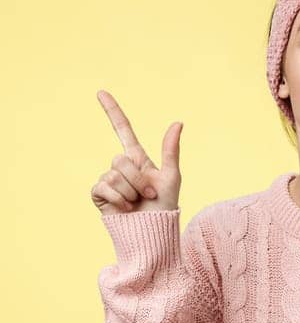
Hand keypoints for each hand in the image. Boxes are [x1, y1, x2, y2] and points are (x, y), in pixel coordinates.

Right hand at [89, 90, 182, 214]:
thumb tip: (178, 122)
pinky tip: (125, 208)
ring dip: (131, 192)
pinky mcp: (99, 193)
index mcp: (139, 158)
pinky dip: (119, 199)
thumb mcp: (171, 176)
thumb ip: (171, 150)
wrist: (153, 230)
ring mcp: (108, 179)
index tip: (100, 92)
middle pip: (122, 158)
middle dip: (139, 180)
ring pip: (115, 174)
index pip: (123, 130)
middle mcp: (121, 166)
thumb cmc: (164, 205)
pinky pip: (104, 187)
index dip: (112, 111)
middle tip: (148, 195)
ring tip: (138, 203)